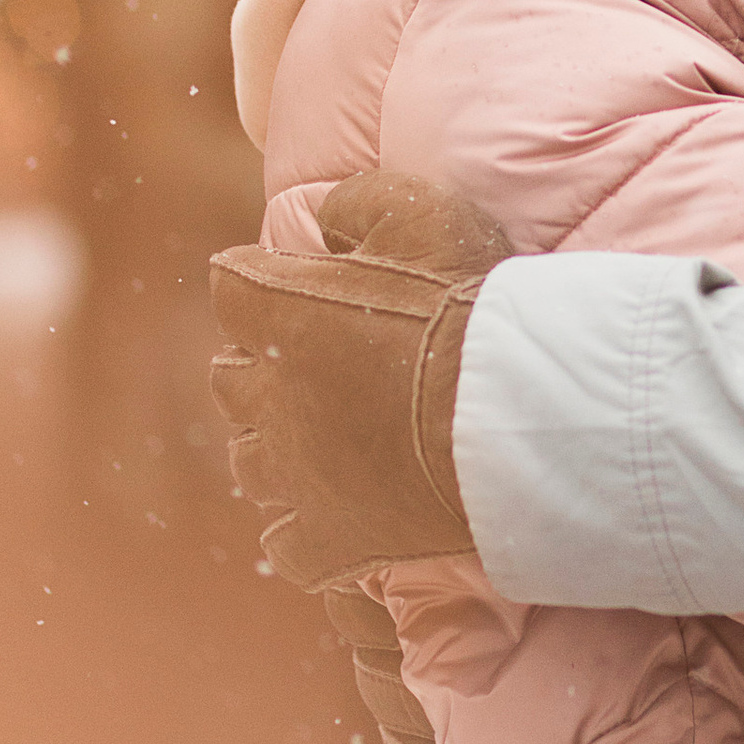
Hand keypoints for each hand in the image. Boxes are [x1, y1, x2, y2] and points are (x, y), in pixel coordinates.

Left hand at [208, 170, 511, 592]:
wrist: (512, 416)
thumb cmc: (467, 307)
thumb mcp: (420, 211)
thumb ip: (354, 202)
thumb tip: (322, 221)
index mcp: (274, 312)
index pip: (232, 287)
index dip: (268, 283)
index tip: (306, 286)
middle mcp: (264, 397)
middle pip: (231, 378)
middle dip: (264, 366)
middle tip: (320, 361)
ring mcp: (290, 477)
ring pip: (252, 462)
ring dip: (281, 444)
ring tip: (330, 438)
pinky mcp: (326, 542)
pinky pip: (287, 541)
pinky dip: (305, 527)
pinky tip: (340, 512)